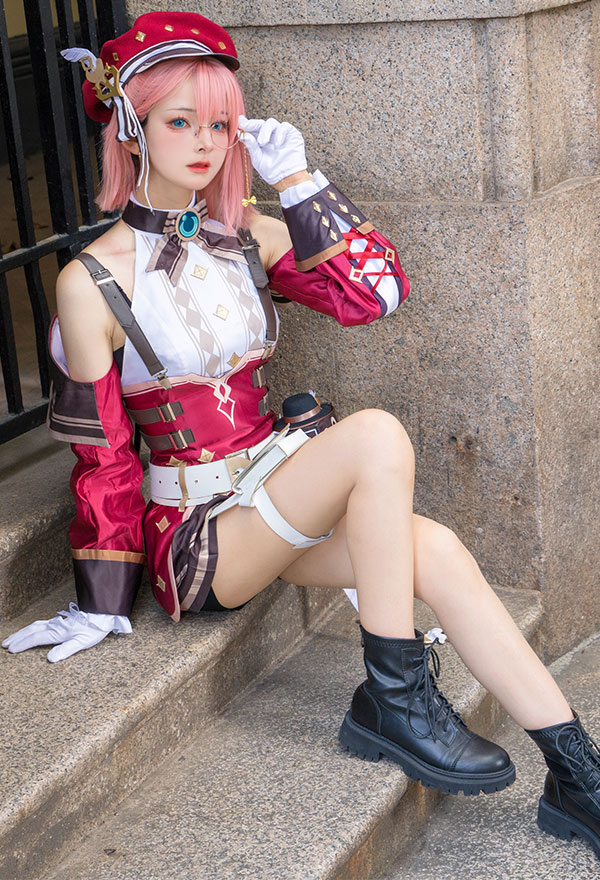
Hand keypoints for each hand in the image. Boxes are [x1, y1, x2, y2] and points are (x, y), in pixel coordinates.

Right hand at [1, 602, 131, 662]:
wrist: (103, 613)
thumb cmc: (94, 629)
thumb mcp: (82, 642)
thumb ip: (66, 650)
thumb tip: (50, 658)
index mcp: (58, 632)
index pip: (36, 638)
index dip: (23, 644)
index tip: (11, 649)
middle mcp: (55, 625)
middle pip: (31, 630)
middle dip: (18, 637)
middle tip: (5, 644)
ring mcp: (57, 622)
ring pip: (35, 626)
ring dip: (23, 632)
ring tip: (13, 638)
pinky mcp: (61, 620)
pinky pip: (41, 623)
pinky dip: (31, 628)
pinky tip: (31, 630)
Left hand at [238, 115, 307, 185]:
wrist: (287, 180)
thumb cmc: (272, 172)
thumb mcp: (258, 159)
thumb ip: (251, 146)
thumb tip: (242, 134)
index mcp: (260, 141)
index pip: (252, 128)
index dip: (246, 124)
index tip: (240, 123)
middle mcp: (270, 136)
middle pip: (260, 123)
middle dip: (253, 124)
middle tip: (246, 127)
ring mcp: (280, 134)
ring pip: (271, 123)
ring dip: (265, 130)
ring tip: (262, 142)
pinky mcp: (292, 134)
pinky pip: (284, 127)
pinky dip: (279, 133)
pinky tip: (276, 144)